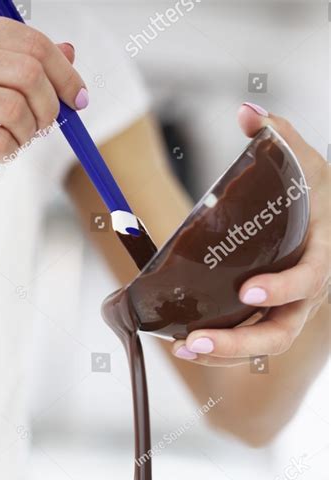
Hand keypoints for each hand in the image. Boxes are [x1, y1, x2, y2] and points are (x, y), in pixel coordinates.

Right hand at [0, 14, 86, 202]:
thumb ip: (15, 61)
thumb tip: (69, 53)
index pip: (32, 43)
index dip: (65, 75)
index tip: (78, 100)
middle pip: (30, 75)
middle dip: (50, 109)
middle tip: (42, 128)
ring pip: (16, 111)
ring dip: (27, 135)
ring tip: (14, 141)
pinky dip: (8, 153)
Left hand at [173, 104, 329, 366]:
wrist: (322, 226)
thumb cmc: (314, 197)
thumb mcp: (306, 164)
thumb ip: (281, 138)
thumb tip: (248, 111)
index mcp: (319, 256)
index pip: (308, 280)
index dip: (283, 289)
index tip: (250, 290)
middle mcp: (305, 295)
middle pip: (279, 332)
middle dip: (238, 341)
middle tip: (196, 339)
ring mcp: (286, 312)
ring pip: (260, 345)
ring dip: (221, 352)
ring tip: (182, 347)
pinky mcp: (266, 319)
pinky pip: (245, 342)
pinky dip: (216, 347)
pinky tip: (180, 343)